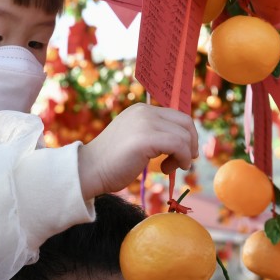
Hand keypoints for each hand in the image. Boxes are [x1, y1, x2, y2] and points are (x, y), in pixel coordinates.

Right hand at [78, 104, 197, 199]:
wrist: (88, 170)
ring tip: (168, 168)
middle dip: (191, 144)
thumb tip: (182, 142)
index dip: (187, 135)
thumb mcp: (135, 139)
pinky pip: (179, 146)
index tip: (184, 153)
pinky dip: (181, 159)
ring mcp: (145, 123)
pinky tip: (166, 169)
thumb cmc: (111, 162)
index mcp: (141, 110)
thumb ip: (153, 134)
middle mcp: (145, 111)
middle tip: (183, 162)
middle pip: (186, 122)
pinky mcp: (146, 138)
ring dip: (184, 155)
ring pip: (184, 136)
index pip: (178, 116)